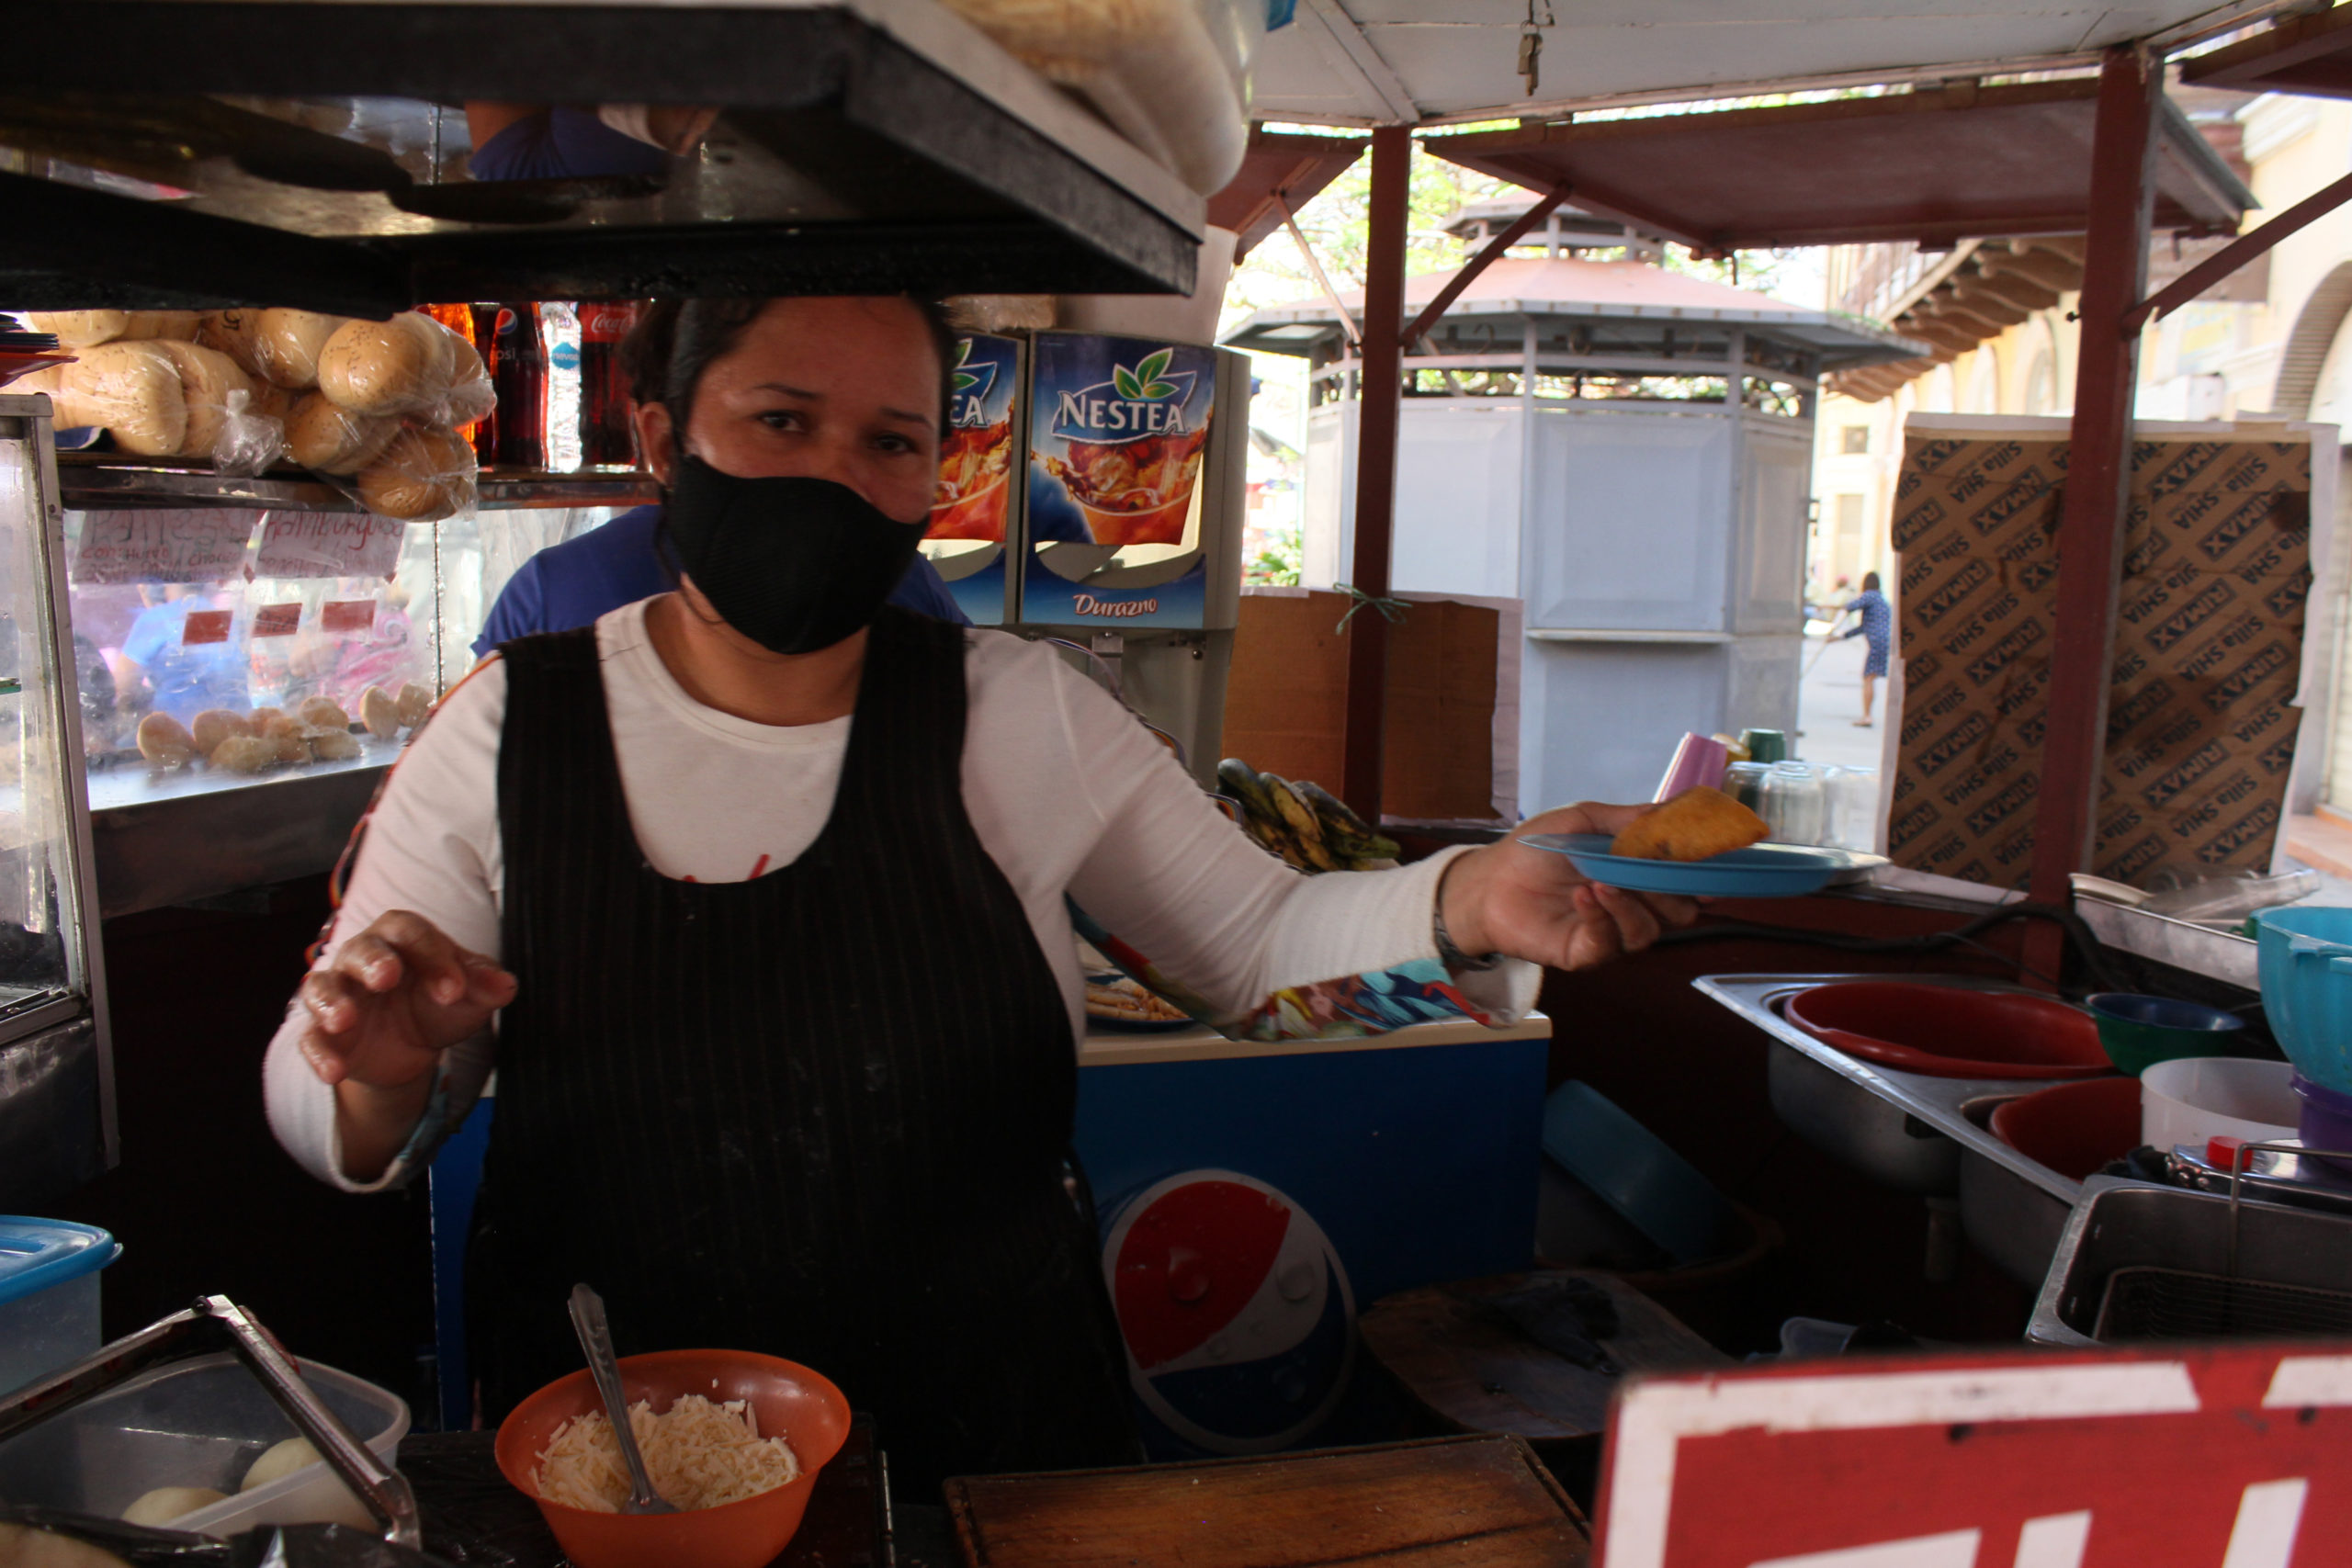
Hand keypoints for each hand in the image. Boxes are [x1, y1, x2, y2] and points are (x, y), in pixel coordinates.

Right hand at [296, 909, 514, 1092]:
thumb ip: (485, 985)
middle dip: (373, 961)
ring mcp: (340, 994)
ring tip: (344, 1020)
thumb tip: (504, 985)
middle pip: (360, 950)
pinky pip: (311, 1039)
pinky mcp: (324, 1033)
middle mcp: (362, 958)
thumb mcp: (468, 994)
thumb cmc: (439, 1001)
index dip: (432, 956)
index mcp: (401, 937)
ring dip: (332, 1001)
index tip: (454, 990)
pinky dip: (319, 1054)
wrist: (415, 1046)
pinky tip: (333, 1072)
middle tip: (387, 977)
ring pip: (323, 987)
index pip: (411, 933)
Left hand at [1438, 803, 1698, 971]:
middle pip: (1678, 913)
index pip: (1684, 881)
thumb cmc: (1534, 850)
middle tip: (1652, 873)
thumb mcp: (1582, 819)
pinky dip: (1600, 917)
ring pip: (1647, 931)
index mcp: (1636, 873)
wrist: (1488, 880)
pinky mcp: (1585, 953)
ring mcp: (1610, 933)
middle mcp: (1631, 905)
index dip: (1700, 875)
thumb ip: (1628, 819)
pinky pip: (1609, 943)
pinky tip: (1583, 895)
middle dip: (1671, 893)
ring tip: (1602, 882)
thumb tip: (1673, 809)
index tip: (1709, 864)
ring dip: (1631, 905)